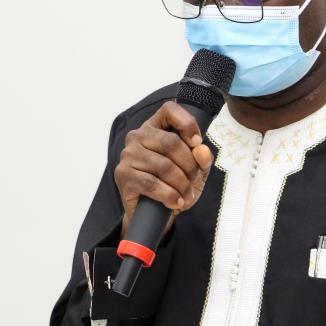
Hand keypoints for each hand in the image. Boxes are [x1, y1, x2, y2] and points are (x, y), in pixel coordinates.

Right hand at [114, 101, 213, 235]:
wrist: (153, 215)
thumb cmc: (172, 186)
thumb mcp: (194, 172)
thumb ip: (202, 159)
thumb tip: (202, 151)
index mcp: (155, 127)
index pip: (169, 110)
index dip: (187, 123)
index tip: (197, 142)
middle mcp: (137, 137)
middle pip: (171, 142)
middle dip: (189, 165)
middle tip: (194, 180)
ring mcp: (128, 155)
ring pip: (163, 166)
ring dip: (181, 184)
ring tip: (186, 196)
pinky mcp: (123, 175)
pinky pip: (151, 183)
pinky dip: (169, 195)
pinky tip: (175, 202)